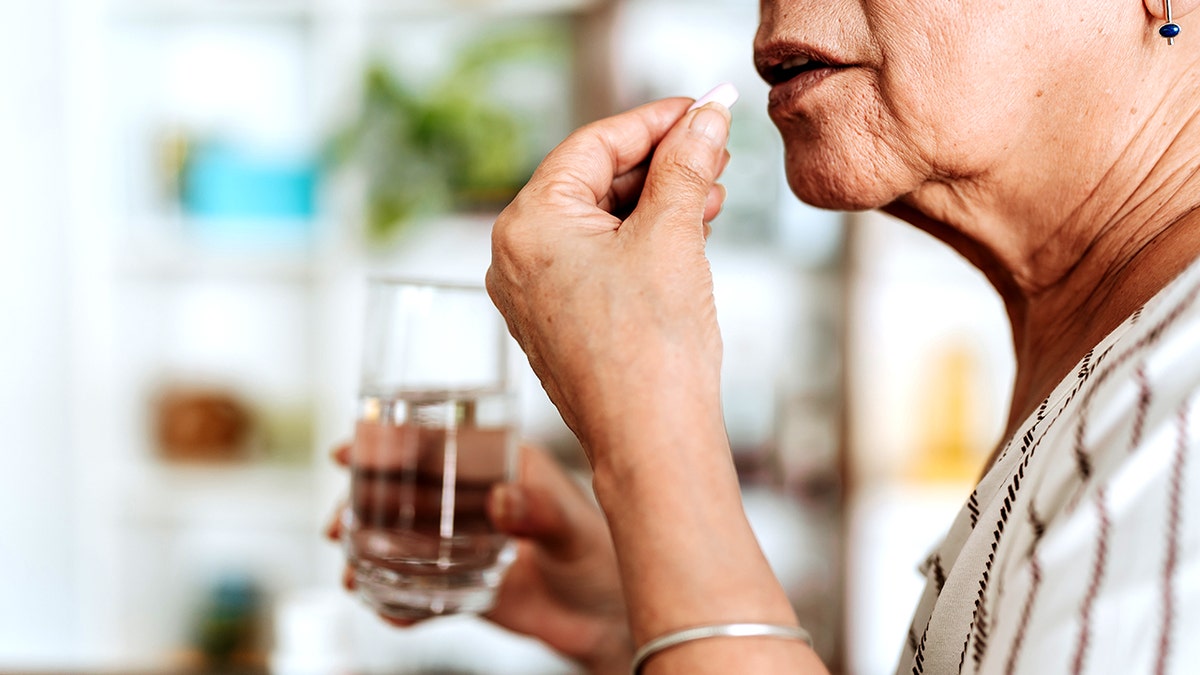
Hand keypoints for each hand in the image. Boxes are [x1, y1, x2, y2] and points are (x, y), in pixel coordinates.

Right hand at [325, 443, 630, 674]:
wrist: (606, 617)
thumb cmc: (602, 557)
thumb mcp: (574, 528)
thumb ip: (541, 513)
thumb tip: (502, 500)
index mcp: (498, 465)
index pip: (435, 443)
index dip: (388, 443)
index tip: (350, 452)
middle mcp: (474, 497)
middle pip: (404, 488)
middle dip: (362, 501)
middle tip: (339, 525)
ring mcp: (463, 541)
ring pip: (401, 535)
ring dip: (369, 549)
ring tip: (350, 572)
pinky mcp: (463, 583)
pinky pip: (419, 590)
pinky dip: (397, 600)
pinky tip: (384, 610)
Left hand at [486, 95, 731, 463]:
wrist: (652, 444)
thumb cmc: (651, 350)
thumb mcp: (672, 236)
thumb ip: (686, 165)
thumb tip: (705, 116)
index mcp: (527, 224)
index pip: (592, 144)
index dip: (655, 120)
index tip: (702, 106)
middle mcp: (516, 256)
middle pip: (593, 181)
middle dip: (660, 163)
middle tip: (715, 147)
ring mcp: (534, 294)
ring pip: (600, 223)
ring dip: (657, 202)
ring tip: (713, 191)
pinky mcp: (559, 323)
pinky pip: (598, 261)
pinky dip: (642, 241)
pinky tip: (688, 230)